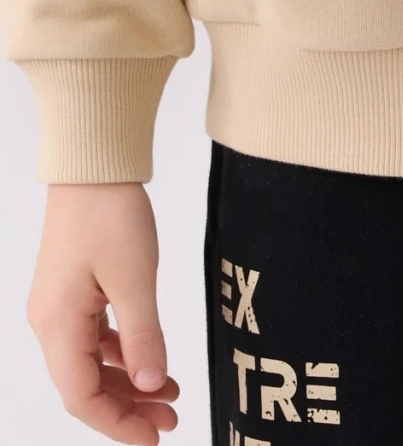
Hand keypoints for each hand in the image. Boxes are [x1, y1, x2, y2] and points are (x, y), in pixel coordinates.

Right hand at [27, 182, 178, 443]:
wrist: (93, 164)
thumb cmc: (109, 214)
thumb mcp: (135, 278)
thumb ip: (144, 336)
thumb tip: (153, 385)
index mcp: (57, 325)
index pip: (81, 397)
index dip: (117, 424)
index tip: (154, 437)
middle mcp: (49, 322)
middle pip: (84, 385)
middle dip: (128, 408)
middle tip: (172, 418)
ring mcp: (59, 307)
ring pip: (90, 363)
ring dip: (128, 381)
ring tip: (170, 392)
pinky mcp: (72, 291)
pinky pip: (93, 338)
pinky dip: (122, 353)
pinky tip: (150, 359)